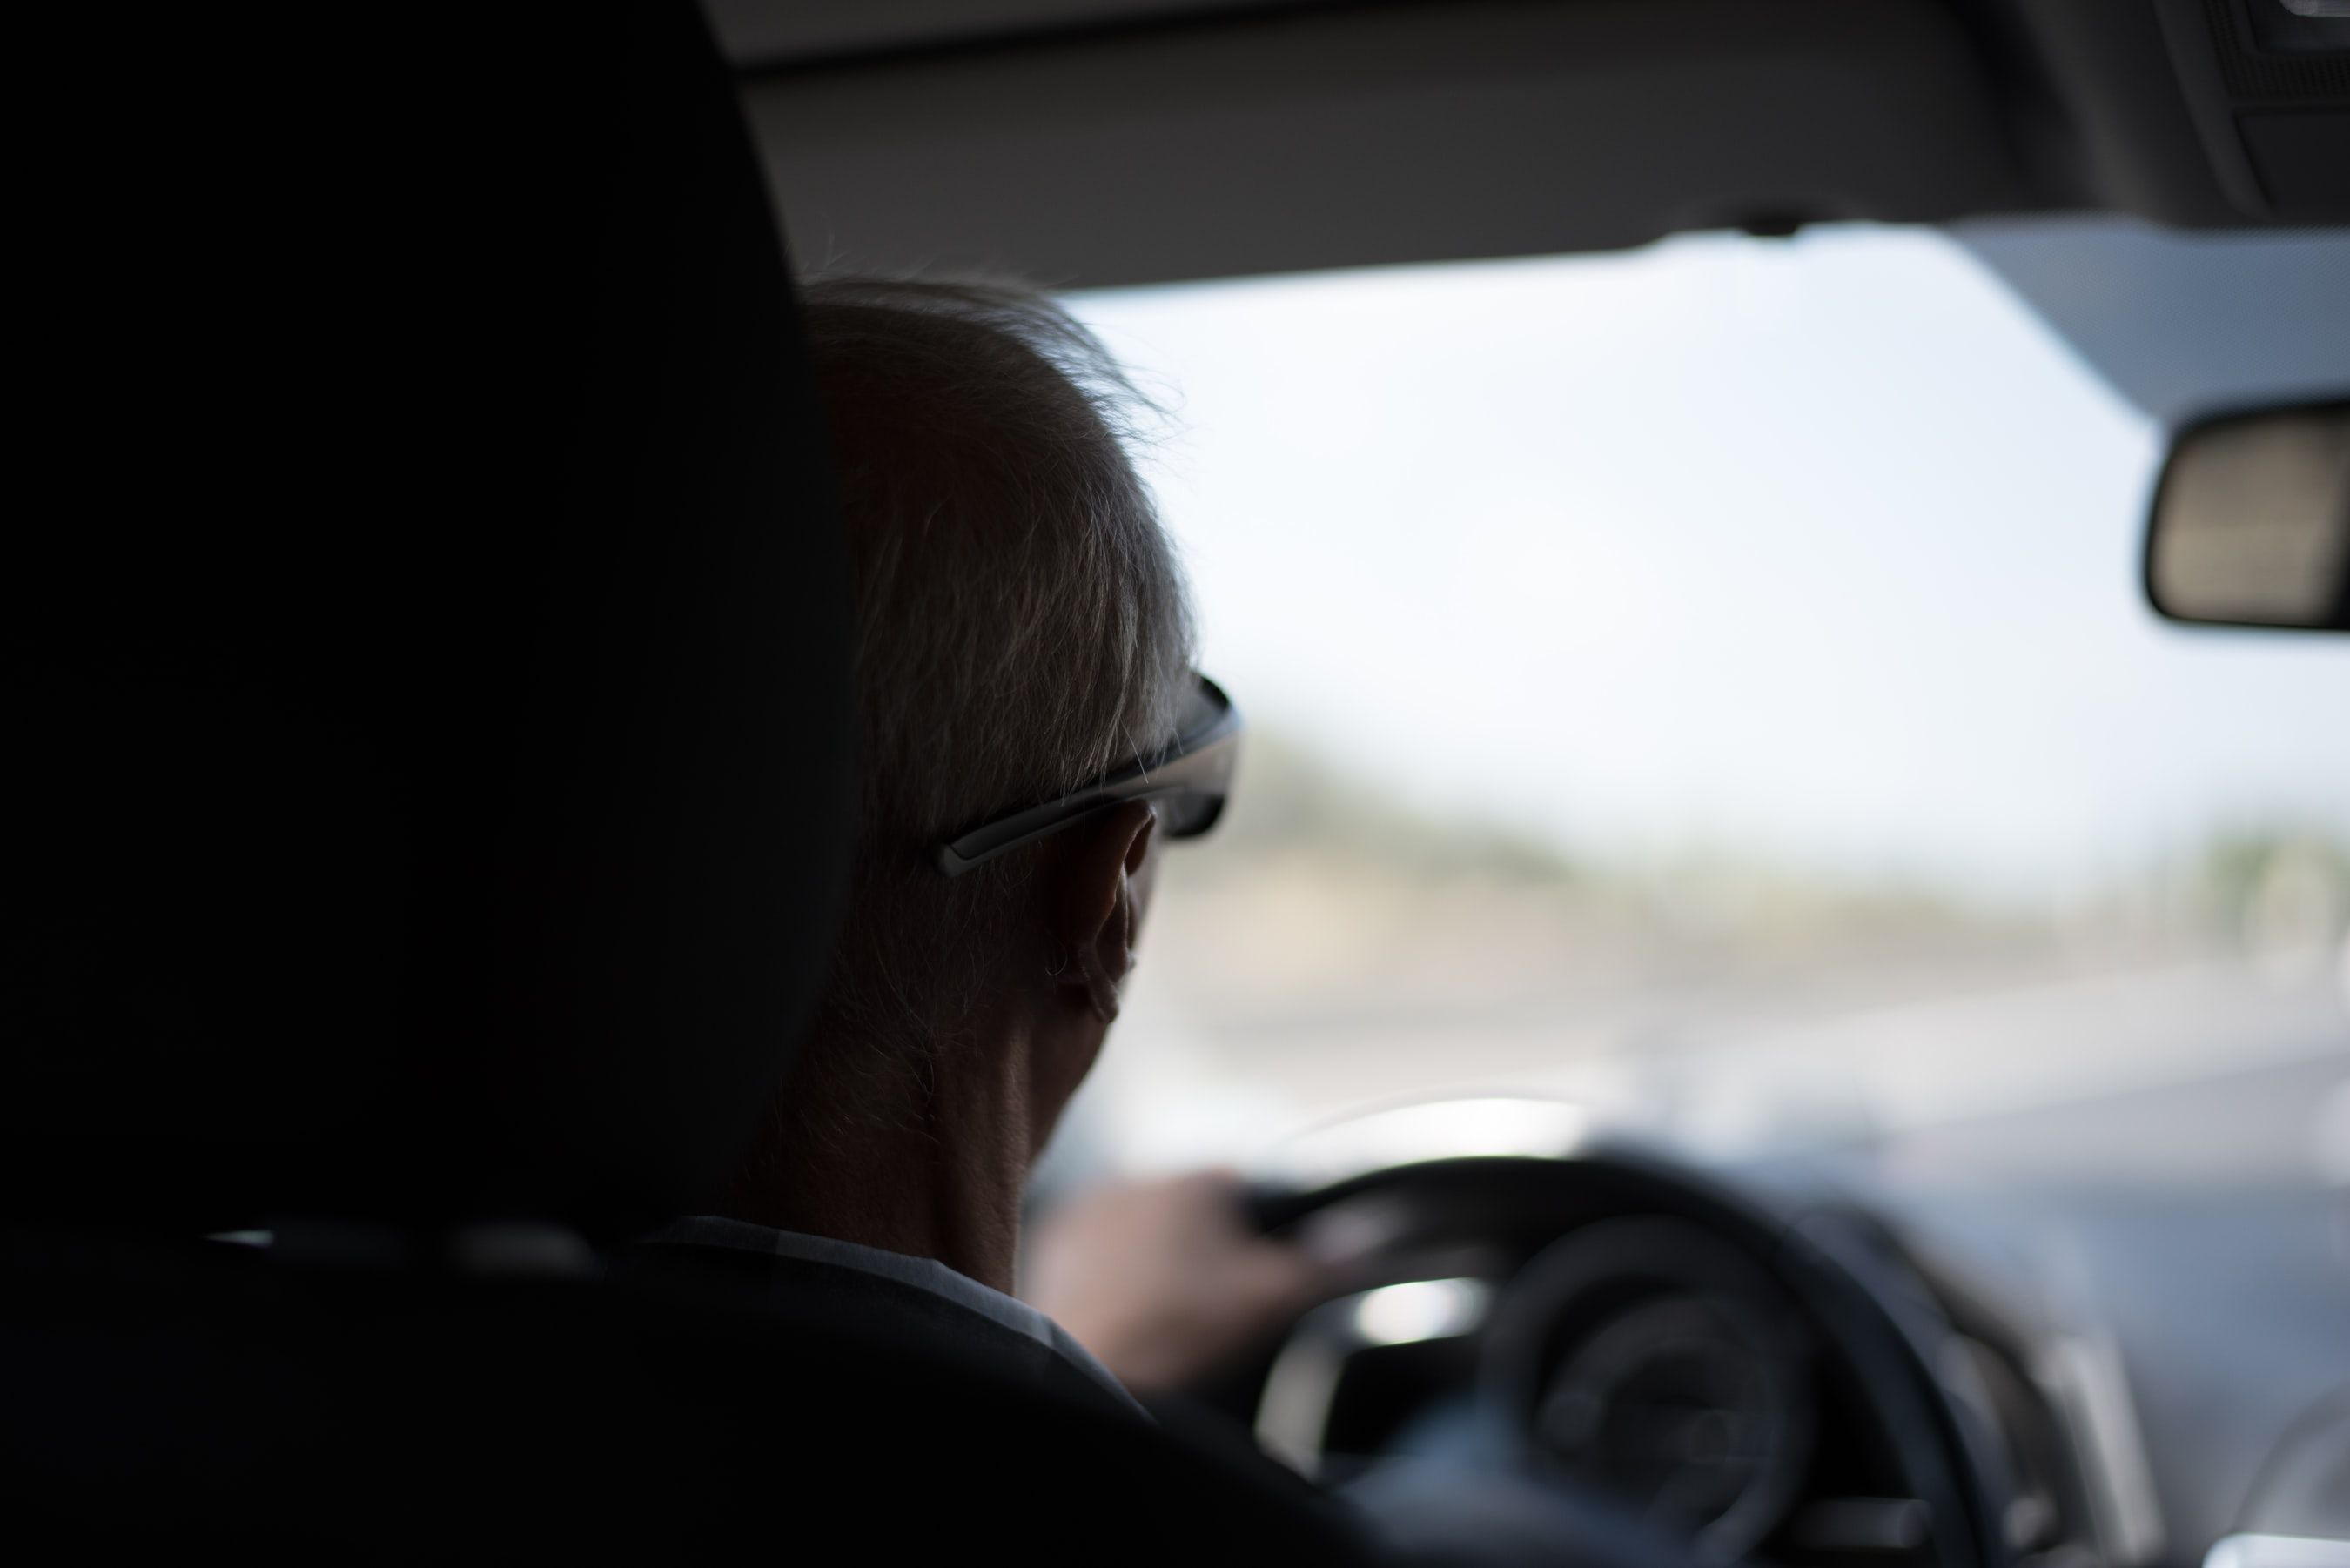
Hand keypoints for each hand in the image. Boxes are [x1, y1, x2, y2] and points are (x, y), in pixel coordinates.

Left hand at [1022, 1170, 1328, 1393]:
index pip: (1242, 1185)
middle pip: (1189, 1206)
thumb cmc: (1184, 1331)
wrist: (1090, 1372)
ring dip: (1157, 1256)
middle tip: (1216, 1302)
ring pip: (1142, 1228)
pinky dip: (1117, 1276)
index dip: (1260, 1228)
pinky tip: (1130, 1315)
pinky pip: (1100, 1253)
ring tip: (1171, 1314)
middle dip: (1206, 1243)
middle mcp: (1133, 1180)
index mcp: (1189, 1180)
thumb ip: (1325, 1259)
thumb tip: (1377, 1227)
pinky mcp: (1052, 1250)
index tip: (1260, 1272)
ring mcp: (1085, 1213)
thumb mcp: (1270, 1298)